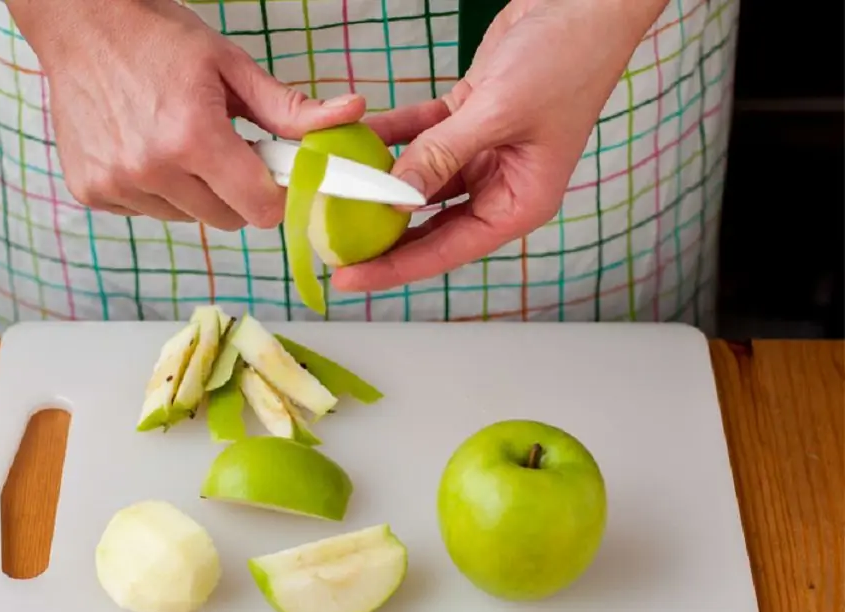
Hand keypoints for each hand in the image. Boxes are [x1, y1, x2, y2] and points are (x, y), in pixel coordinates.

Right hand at [13, 0, 365, 228]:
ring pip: (187, 218)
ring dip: (195, 192)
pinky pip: (147, 212)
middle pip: (226, 220)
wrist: (81, 23)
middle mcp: (152, 169)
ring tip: (178, 142)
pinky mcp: (93, 192)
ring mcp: (118, 185)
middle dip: (236, 192)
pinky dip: (156, 191)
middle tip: (224, 148)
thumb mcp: (231, 65)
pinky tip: (145, 149)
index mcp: (194, 138)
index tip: (271, 175)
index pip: (259, 210)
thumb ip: (289, 107)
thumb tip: (352, 113)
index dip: (274, 196)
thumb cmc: (157, 38)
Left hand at [332, 0, 666, 289]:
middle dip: (381, 236)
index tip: (350, 279)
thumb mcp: (499, 112)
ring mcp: (484, 153)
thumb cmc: (567, 59)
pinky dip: (392, 137)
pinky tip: (357, 142)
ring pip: (420, 182)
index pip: (448, 249)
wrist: (585, 2)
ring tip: (334, 198)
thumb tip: (395, 199)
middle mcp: (501, 185)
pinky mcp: (470, 120)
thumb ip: (442, 155)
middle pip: (430, 225)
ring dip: (380, 184)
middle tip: (331, 246)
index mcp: (519, 202)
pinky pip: (421, 137)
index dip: (395, 267)